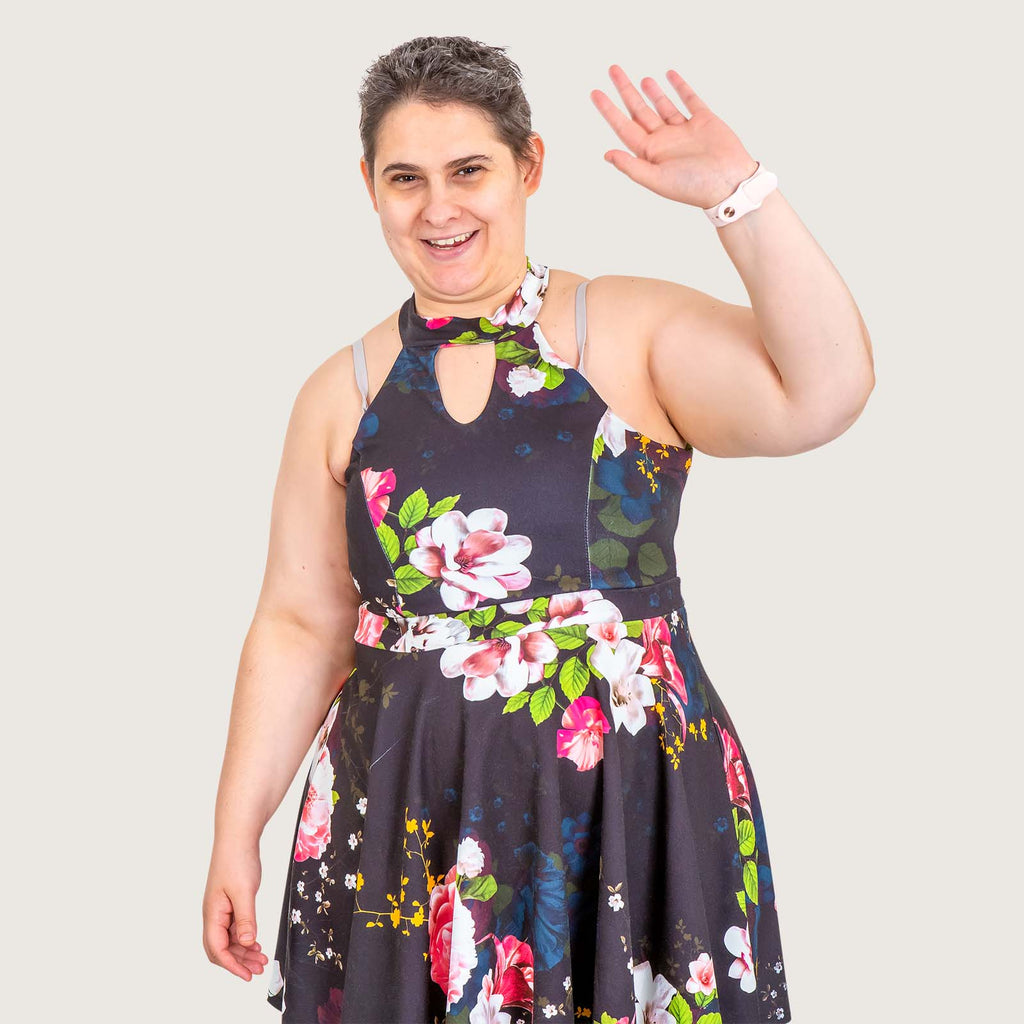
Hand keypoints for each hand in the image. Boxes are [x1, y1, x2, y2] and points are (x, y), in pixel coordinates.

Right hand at [203, 840, 269, 981]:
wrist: (238, 836)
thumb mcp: (244, 891)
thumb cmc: (237, 859)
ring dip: (243, 950)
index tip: (247, 975)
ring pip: (228, 938)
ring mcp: (221, 908)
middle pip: (220, 948)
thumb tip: (246, 943)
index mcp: (213, 913)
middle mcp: (214, 913)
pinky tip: (255, 940)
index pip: (217, 949)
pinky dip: (244, 937)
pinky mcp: (230, 901)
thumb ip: (245, 919)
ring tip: (261, 958)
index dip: (232, 965)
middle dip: (238, 961)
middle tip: (259, 968)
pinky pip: (234, 927)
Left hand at [591, 65, 759, 208]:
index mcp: (651, 154)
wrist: (730, 183)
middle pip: (639, 111)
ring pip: (662, 105)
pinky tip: (670, 76)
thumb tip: (606, 155)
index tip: (595, 93)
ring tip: (642, 79)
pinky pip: (689, 100)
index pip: (624, 127)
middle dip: (625, 90)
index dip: (608, 110)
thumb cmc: (693, 187)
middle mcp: (664, 140)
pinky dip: (680, 87)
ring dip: (651, 92)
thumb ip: (632, 167)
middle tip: (613, 70)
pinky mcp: (704, 121)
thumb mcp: (657, 180)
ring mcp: (683, 130)